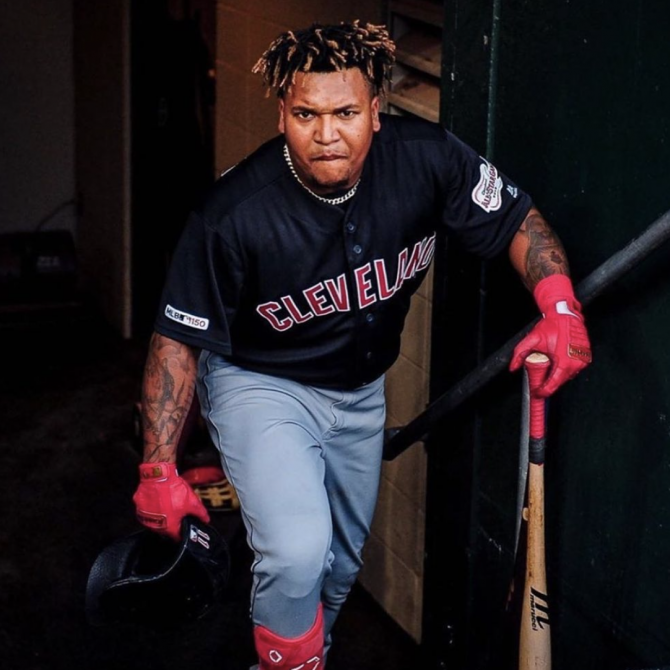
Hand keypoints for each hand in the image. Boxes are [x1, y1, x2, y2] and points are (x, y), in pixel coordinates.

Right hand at [133, 462, 209, 541]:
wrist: (158, 476)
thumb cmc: (172, 489)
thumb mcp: (192, 501)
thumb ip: (200, 513)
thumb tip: (205, 519)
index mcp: (168, 527)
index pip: (177, 536)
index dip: (183, 532)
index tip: (184, 528)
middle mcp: (155, 526)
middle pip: (166, 529)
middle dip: (172, 522)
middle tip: (177, 512)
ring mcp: (146, 518)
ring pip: (156, 521)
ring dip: (162, 516)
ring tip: (168, 504)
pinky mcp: (139, 509)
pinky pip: (147, 513)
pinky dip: (153, 509)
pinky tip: (159, 501)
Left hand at [510, 274, 591, 396]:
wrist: (565, 314)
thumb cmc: (551, 326)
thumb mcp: (532, 339)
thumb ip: (520, 354)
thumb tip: (513, 367)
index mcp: (564, 362)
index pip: (553, 384)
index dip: (543, 391)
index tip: (537, 393)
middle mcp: (576, 363)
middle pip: (560, 382)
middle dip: (549, 383)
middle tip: (539, 383)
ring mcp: (583, 360)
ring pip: (568, 375)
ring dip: (558, 375)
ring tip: (548, 368)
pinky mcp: (586, 356)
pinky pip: (575, 368)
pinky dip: (565, 368)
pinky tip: (558, 362)